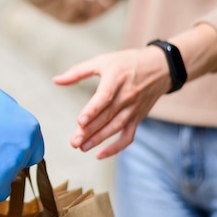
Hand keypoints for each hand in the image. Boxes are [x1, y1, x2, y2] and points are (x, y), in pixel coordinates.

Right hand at [0, 82, 44, 201]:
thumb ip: (10, 111)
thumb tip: (11, 121)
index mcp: (29, 126)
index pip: (35, 146)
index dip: (17, 148)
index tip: (2, 149)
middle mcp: (26, 145)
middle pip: (24, 162)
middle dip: (8, 160)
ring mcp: (13, 165)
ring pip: (9, 177)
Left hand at [53, 47, 170, 158]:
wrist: (161, 67)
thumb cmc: (127, 62)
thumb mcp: (102, 61)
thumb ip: (77, 72)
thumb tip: (55, 80)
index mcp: (116, 79)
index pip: (104, 97)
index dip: (92, 110)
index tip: (80, 122)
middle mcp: (127, 96)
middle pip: (107, 117)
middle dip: (89, 131)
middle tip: (74, 142)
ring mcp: (133, 109)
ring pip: (115, 128)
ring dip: (99, 140)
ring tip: (82, 147)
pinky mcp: (138, 117)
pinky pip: (128, 136)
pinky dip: (116, 148)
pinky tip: (100, 154)